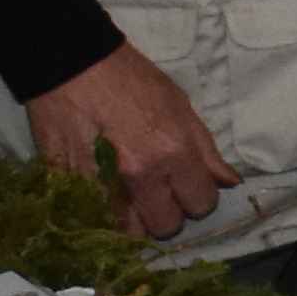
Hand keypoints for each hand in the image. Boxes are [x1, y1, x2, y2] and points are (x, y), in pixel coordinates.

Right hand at [29, 41, 229, 239]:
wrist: (69, 63)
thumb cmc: (129, 78)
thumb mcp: (178, 104)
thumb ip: (205, 149)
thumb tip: (229, 182)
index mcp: (172, 151)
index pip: (201, 203)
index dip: (198, 196)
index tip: (189, 186)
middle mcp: (139, 174)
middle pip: (166, 226)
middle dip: (168, 214)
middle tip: (160, 194)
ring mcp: (101, 184)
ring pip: (128, 232)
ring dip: (135, 221)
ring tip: (132, 200)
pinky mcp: (67, 186)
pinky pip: (94, 219)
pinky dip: (104, 214)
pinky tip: (105, 196)